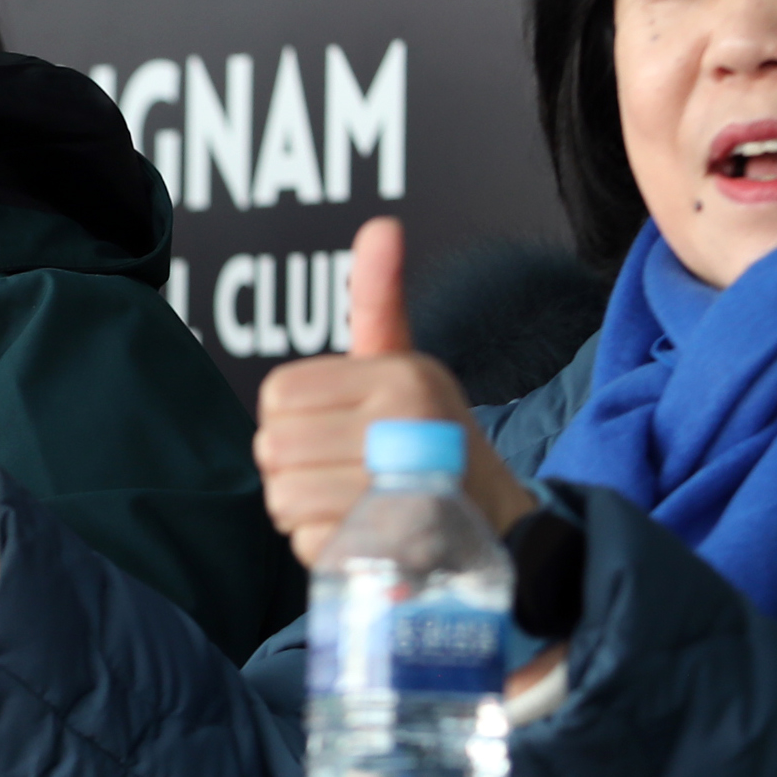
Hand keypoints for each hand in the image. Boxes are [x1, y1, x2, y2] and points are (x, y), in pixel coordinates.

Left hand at [254, 217, 534, 565]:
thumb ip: (379, 300)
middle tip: (338, 473)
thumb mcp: (409, 365)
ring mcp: (400, 490)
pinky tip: (366, 538)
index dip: (291, 420)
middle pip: (272, 448)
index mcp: (400, 377)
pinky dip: (328, 549)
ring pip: (284, 498)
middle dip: (292, 469)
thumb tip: (380, 226)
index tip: (331, 430)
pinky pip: (310, 545)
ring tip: (353, 504)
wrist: (504, 530)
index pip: (277, 395)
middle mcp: (402, 427)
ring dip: (306, 512)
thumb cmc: (437, 441)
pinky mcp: (393, 547)